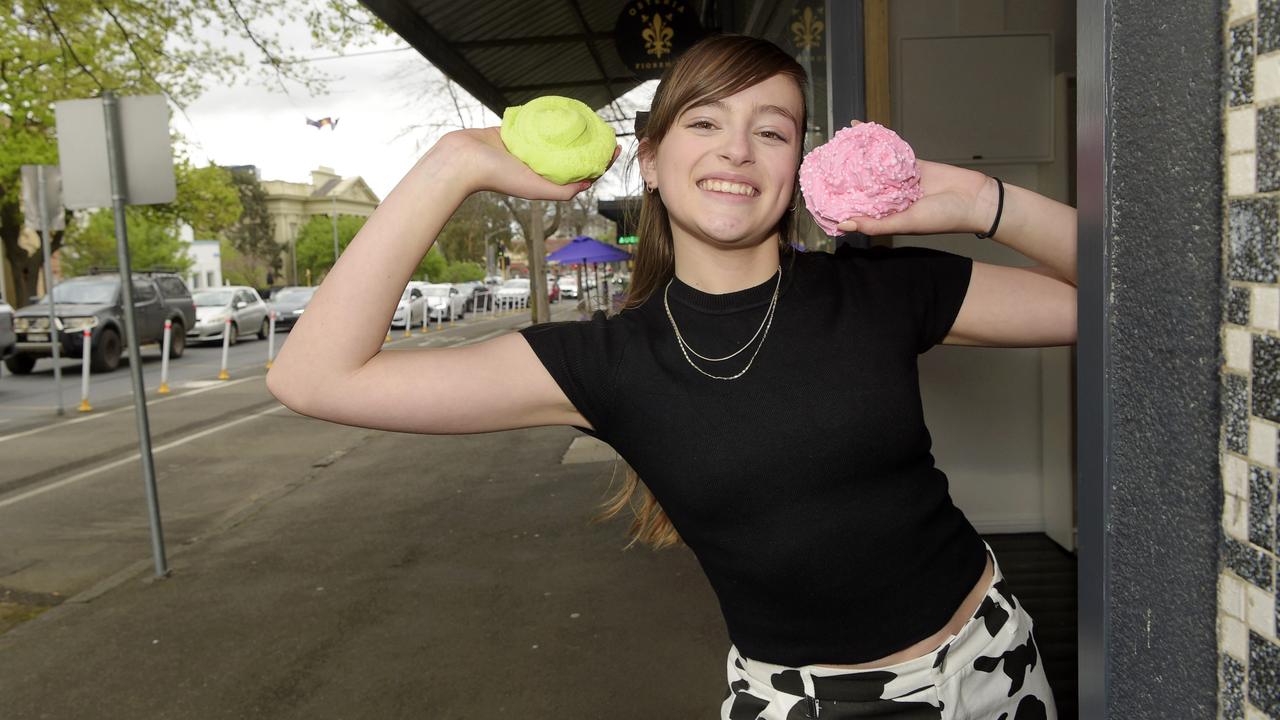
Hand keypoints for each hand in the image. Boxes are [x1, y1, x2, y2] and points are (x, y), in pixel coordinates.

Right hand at [438, 127, 621, 200]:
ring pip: (554, 137)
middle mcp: (538, 164)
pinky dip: (549, 117)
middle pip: (570, 153)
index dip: (600, 160)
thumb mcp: (537, 188)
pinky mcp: (515, 132)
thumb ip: (563, 190)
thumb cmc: (499, 177)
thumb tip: (591, 182)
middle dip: (589, 142)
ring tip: (588, 117)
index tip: (615, 146)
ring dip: (571, 129)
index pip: (580, 170)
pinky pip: (537, 123)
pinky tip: (562, 109)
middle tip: (604, 128)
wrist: (465, 159)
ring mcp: (526, 147)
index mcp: (544, 179)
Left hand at [832, 122, 994, 236]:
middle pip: (861, 185)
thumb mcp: (906, 223)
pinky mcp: (911, 163)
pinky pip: (890, 150)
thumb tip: (844, 223)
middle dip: (842, 176)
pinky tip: (859, 130)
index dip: (838, 203)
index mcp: (887, 215)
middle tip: (819, 164)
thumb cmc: (944, 218)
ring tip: (834, 144)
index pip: (856, 209)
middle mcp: (890, 197)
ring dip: (856, 155)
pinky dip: (876, 141)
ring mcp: (900, 179)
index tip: (817, 194)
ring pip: (872, 166)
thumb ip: (876, 224)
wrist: (976, 198)